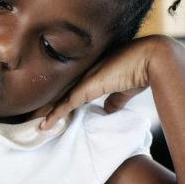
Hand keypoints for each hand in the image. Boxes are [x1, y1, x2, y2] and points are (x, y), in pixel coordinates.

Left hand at [41, 35, 178, 128]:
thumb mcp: (125, 89)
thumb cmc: (142, 70)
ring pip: (59, 98)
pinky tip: (45, 125)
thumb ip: (115, 99)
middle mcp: (85, 74)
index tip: (51, 112)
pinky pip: (66, 104)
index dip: (61, 101)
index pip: (71, 89)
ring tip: (33, 124)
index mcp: (93, 73)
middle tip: (32, 118)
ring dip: (46, 112)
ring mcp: (84, 79)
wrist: (151, 58)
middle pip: (60, 92)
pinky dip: (55, 115)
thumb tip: (108, 110)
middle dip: (47, 105)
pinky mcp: (87, 87)